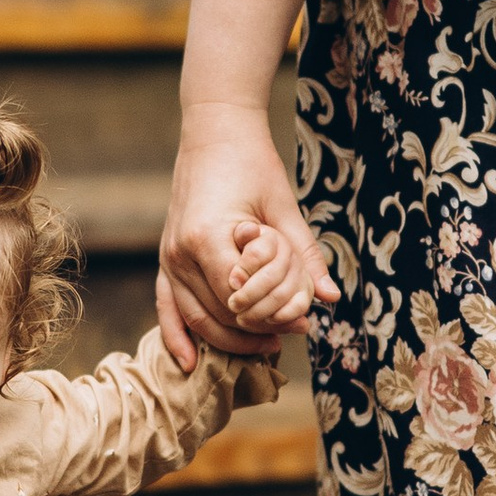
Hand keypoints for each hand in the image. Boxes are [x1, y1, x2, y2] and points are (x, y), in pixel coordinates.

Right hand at [158, 106, 335, 366]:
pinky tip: (190, 362)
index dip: (272, 316)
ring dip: (230, 339)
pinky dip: (176, 336)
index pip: (240, 300)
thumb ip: (303, 256)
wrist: (215, 133)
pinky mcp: (166, 259)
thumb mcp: (283, 210)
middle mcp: (179, 253)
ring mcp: (168, 258)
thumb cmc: (253, 165)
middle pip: (220, 315)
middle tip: (293, 334)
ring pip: (197, 318)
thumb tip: (329, 298)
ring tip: (267, 346)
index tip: (303, 321)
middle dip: (257, 330)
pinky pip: (167, 307)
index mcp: (208, 238)